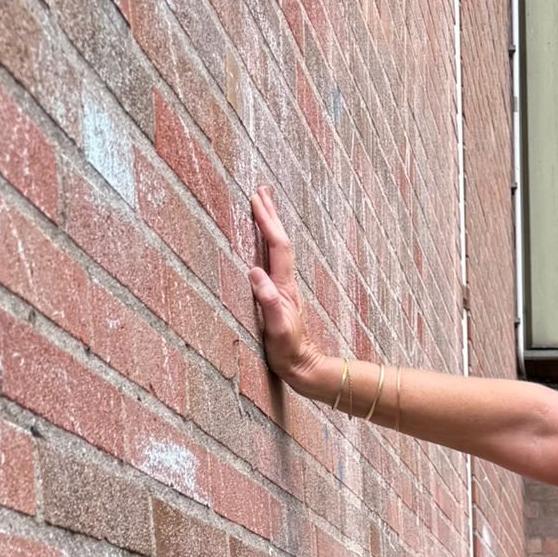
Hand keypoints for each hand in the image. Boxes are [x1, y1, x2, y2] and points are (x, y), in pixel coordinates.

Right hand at [247, 185, 320, 392]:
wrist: (303, 367)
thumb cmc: (288, 351)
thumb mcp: (276, 329)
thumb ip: (268, 302)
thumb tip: (254, 273)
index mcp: (284, 286)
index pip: (276, 246)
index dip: (266, 222)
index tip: (255, 199)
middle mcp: (286, 282)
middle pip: (279, 241)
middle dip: (270, 214)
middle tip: (262, 189)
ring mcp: (284, 288)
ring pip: (277, 249)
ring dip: (270, 226)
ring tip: (263, 206)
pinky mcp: (280, 296)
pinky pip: (273, 261)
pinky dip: (267, 245)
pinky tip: (263, 245)